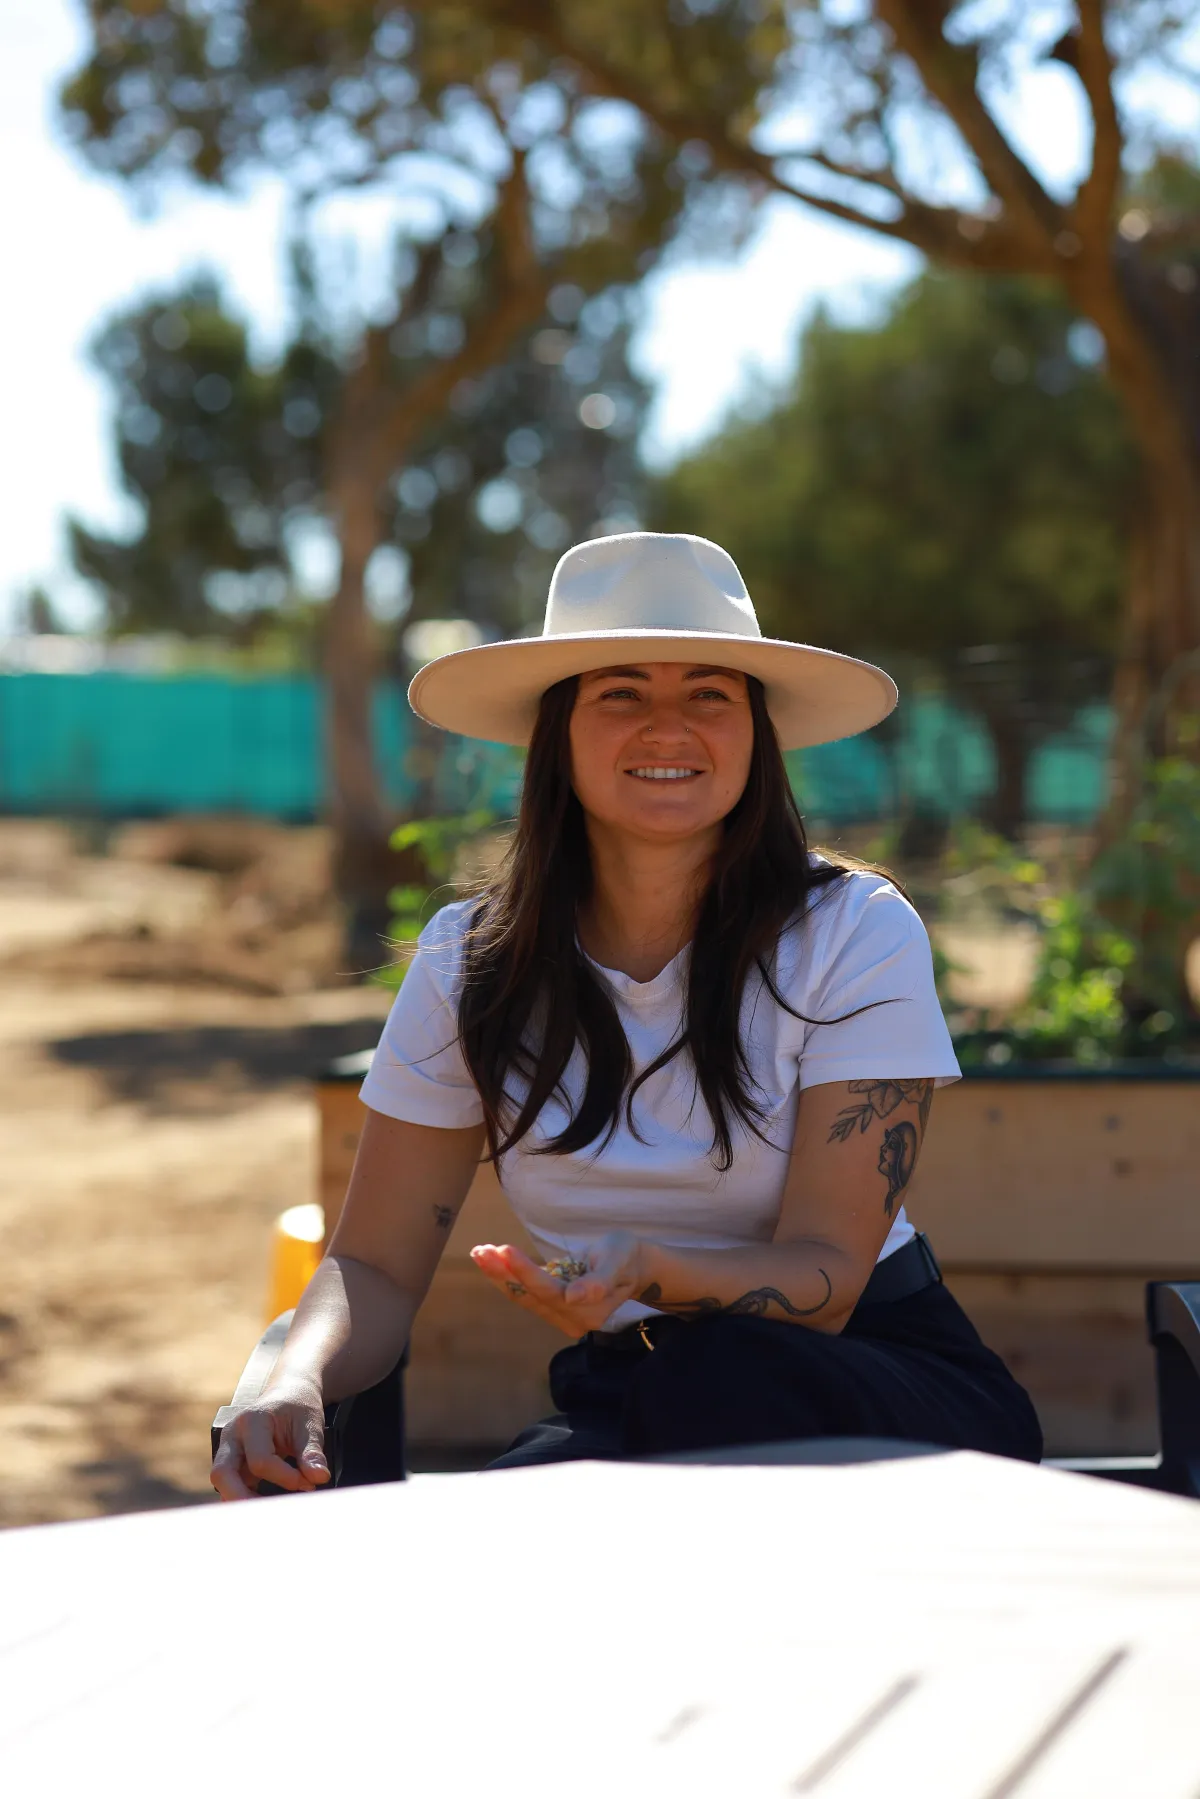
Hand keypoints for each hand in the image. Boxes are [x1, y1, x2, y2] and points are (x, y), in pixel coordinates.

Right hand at [210, 1378, 330, 1500]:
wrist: (288, 1395)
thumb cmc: (298, 1407)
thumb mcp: (310, 1424)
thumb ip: (313, 1451)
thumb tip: (319, 1477)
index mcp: (252, 1421)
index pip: (260, 1460)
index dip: (285, 1477)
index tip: (308, 1484)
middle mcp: (232, 1435)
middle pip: (222, 1474)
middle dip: (244, 1498)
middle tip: (273, 1512)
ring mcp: (228, 1449)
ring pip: (221, 1483)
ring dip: (241, 1500)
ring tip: (270, 1511)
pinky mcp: (232, 1463)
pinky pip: (230, 1485)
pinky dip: (244, 1497)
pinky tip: (264, 1506)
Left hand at [469, 1232, 648, 1337]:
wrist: (633, 1267)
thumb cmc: (626, 1257)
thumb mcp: (618, 1260)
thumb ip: (599, 1281)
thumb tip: (574, 1298)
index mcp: (589, 1309)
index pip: (549, 1291)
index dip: (525, 1272)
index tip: (504, 1250)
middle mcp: (573, 1320)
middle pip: (531, 1297)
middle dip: (503, 1273)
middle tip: (480, 1250)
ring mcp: (562, 1318)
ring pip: (524, 1297)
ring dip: (499, 1276)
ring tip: (479, 1252)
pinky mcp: (553, 1310)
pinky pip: (526, 1295)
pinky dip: (507, 1278)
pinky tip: (490, 1261)